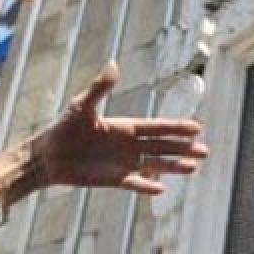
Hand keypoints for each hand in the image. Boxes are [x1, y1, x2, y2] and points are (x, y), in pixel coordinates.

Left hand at [31, 61, 208, 194]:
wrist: (48, 156)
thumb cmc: (63, 129)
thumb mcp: (81, 105)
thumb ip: (100, 88)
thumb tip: (113, 64)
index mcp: (126, 127)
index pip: (158, 127)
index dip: (177, 127)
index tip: (197, 128)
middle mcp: (130, 145)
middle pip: (163, 147)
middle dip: (184, 148)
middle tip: (205, 151)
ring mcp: (124, 163)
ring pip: (156, 165)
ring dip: (174, 166)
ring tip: (193, 168)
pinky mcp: (115, 180)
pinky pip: (136, 183)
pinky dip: (148, 186)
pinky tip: (161, 189)